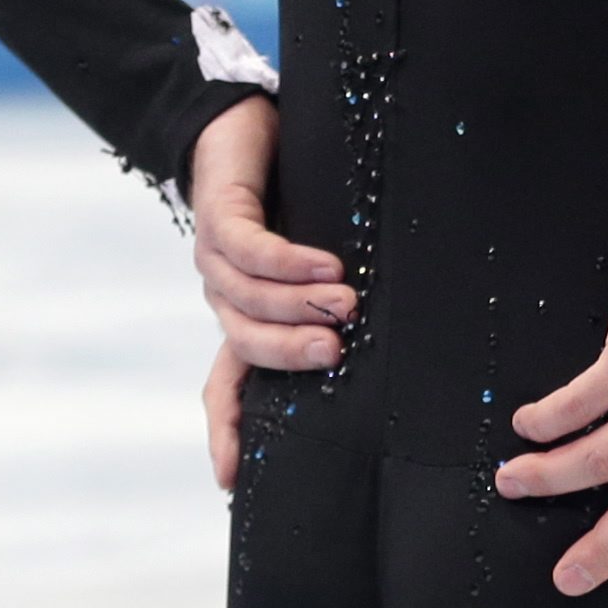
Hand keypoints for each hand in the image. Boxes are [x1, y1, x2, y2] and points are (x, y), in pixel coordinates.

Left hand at [187, 95, 348, 492]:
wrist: (241, 125)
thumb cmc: (296, 194)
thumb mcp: (319, 261)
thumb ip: (335, 302)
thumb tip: (392, 337)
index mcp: (244, 317)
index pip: (229, 385)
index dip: (227, 431)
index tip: (232, 483)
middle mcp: (224, 296)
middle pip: (246, 347)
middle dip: (290, 353)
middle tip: (337, 351)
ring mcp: (215, 259)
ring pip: (247, 300)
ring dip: (298, 303)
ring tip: (346, 299)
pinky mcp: (219, 215)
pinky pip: (250, 248)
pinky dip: (288, 261)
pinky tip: (327, 262)